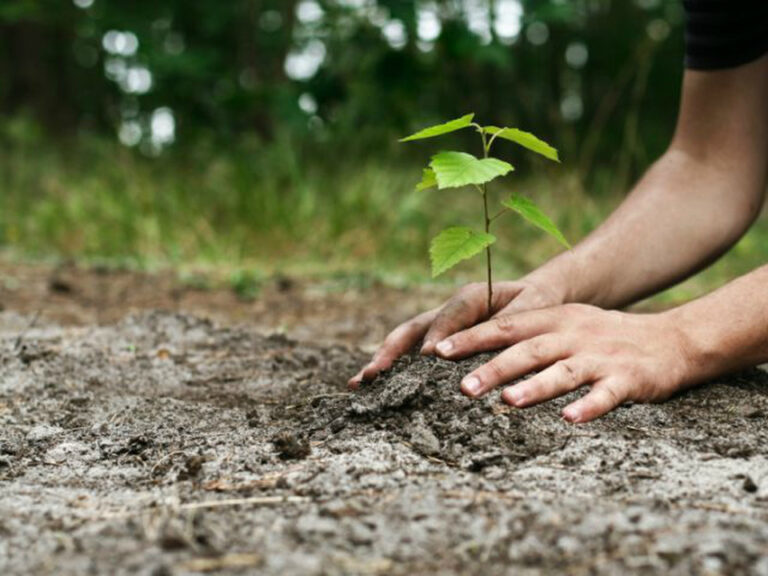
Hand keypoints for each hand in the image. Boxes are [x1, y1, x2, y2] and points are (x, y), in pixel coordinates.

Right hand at [348, 278, 564, 387]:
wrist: (536, 297)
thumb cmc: (537, 303)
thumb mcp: (532, 308)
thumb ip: (509, 323)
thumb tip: (485, 345)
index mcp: (471, 297)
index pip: (449, 316)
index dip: (437, 336)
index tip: (427, 358)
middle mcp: (448, 311)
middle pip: (412, 329)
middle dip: (391, 351)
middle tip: (372, 374)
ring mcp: (440, 327)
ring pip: (405, 342)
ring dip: (383, 361)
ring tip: (359, 383)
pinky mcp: (439, 341)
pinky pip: (413, 354)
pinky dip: (394, 369)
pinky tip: (376, 388)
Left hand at [434, 304, 696, 422]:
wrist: (671, 339)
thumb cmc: (603, 336)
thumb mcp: (565, 324)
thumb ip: (527, 333)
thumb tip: (474, 351)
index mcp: (554, 319)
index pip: (506, 326)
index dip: (472, 337)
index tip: (438, 351)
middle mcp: (573, 334)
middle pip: (528, 349)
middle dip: (494, 367)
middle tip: (462, 387)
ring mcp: (601, 356)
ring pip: (563, 371)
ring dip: (535, 386)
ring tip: (508, 402)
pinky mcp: (628, 379)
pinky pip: (606, 394)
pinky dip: (588, 406)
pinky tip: (570, 419)